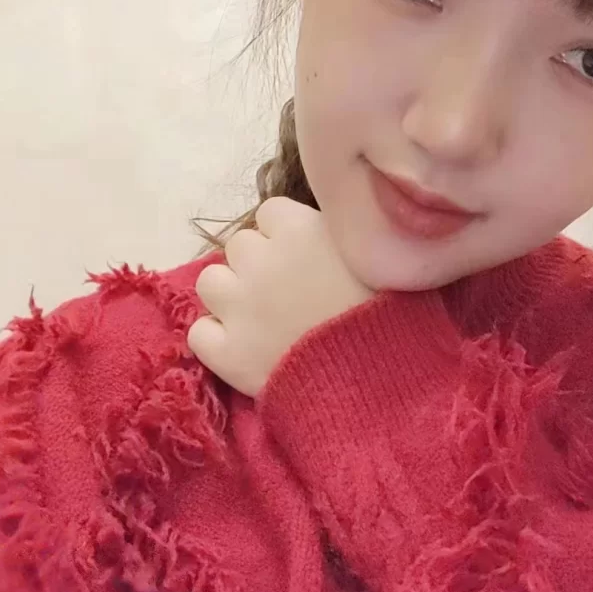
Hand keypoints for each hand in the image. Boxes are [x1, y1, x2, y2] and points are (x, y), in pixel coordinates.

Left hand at [187, 196, 373, 396]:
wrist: (382, 379)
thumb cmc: (392, 313)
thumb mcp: (377, 253)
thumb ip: (341, 234)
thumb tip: (326, 232)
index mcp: (298, 228)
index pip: (270, 212)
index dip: (287, 234)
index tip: (307, 255)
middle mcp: (261, 259)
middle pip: (240, 244)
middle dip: (259, 263)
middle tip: (288, 290)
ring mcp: (239, 306)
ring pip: (210, 281)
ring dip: (231, 294)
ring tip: (260, 316)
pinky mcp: (227, 353)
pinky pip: (199, 333)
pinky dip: (217, 339)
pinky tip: (243, 347)